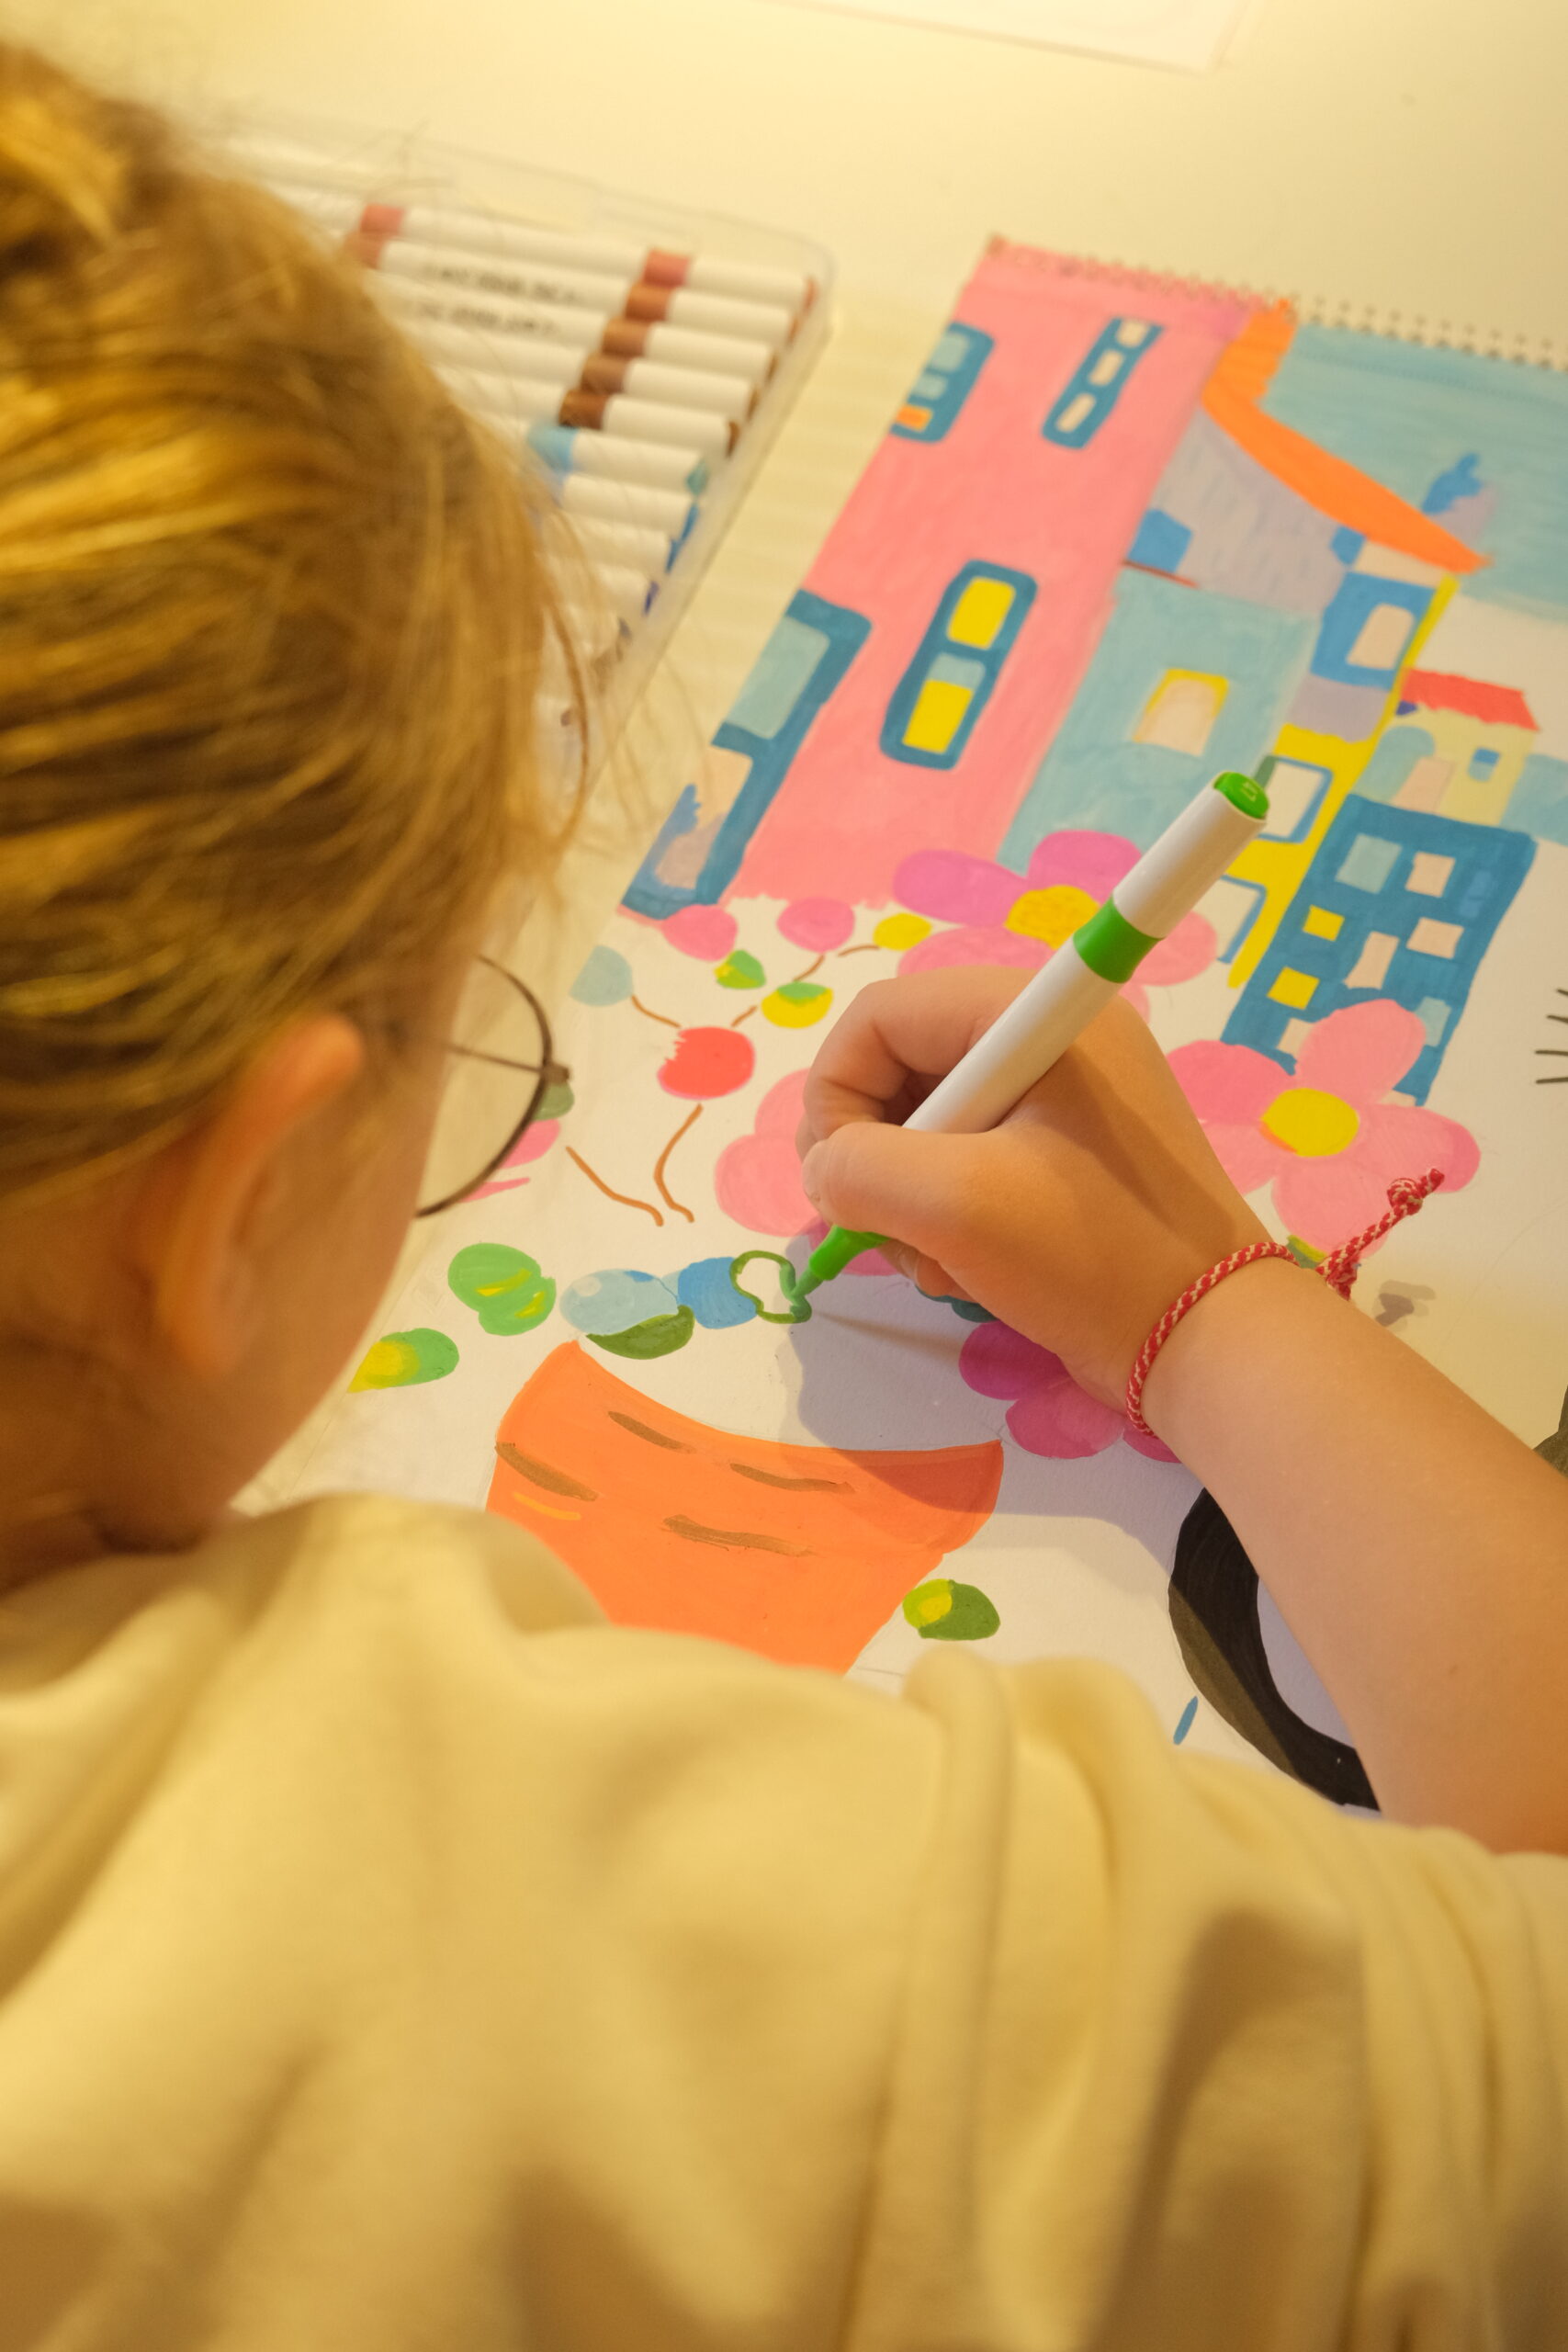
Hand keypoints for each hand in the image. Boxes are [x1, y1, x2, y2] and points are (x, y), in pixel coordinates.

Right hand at [797, 967, 1268, 1405]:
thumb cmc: (1090, 1258)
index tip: (840, 1180)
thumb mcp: (955, 1205)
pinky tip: (961, 1266)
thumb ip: (857, 1168)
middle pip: (897, 1068)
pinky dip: (939, 1215)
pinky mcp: (1059, 1157)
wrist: (1203, 1342)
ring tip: (934, 1258)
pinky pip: (961, 1162)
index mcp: (1037, 1016)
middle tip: (883, 1228)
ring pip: (921, 1124)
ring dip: (903, 1198)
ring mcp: (1057, 1100)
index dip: (837, 1094)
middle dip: (872, 1155)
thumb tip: (827, 1172)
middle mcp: (1046, 1039)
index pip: (880, 1017)